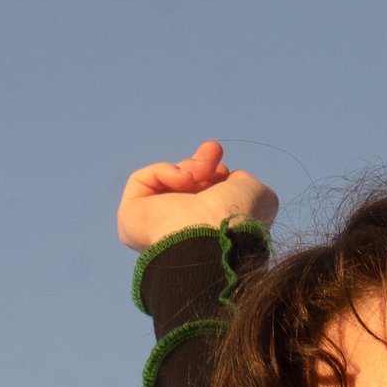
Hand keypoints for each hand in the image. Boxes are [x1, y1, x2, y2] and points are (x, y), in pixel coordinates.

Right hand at [117, 139, 280, 254]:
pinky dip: (165, 172)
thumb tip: (231, 177)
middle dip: (200, 163)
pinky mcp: (130, 218)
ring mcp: (152, 226)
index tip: (225, 166)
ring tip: (202, 172)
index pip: (203, 198)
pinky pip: (142, 180)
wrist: (214, 236)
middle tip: (214, 150)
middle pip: (183, 187)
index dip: (213, 174)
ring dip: (189, 167)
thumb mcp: (257, 194)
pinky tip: (184, 180)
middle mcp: (179, 231)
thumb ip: (245, 182)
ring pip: (165, 182)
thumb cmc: (239, 219)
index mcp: (208, 233)